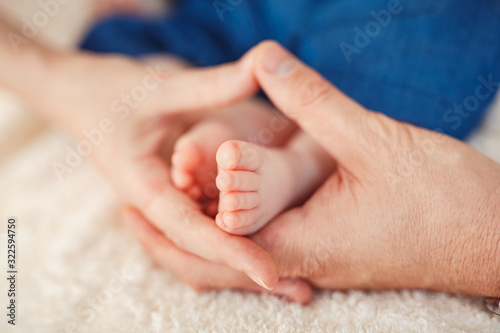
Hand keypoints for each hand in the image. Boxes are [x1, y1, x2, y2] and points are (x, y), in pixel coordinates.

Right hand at [43, 52, 289, 290]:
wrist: (81, 98)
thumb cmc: (113, 93)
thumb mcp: (161, 89)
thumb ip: (211, 85)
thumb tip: (263, 67)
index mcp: (143, 188)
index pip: (190, 230)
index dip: (231, 253)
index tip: (271, 275)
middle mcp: (156, 207)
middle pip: (201, 252)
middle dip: (245, 270)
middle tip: (297, 289)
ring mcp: (166, 206)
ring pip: (205, 247)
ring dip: (244, 262)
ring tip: (293, 283)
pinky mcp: (176, 199)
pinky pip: (205, 228)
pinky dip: (235, 240)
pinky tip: (267, 245)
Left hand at [129, 41, 499, 297]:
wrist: (493, 237)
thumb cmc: (443, 200)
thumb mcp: (372, 140)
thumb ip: (313, 102)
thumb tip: (267, 59)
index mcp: (298, 244)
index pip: (211, 243)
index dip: (167, 225)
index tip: (131, 202)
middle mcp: (301, 261)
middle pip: (216, 262)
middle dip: (172, 241)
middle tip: (132, 213)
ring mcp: (316, 258)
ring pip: (242, 252)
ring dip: (205, 230)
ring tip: (171, 203)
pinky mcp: (332, 247)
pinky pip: (270, 240)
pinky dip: (241, 223)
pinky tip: (231, 199)